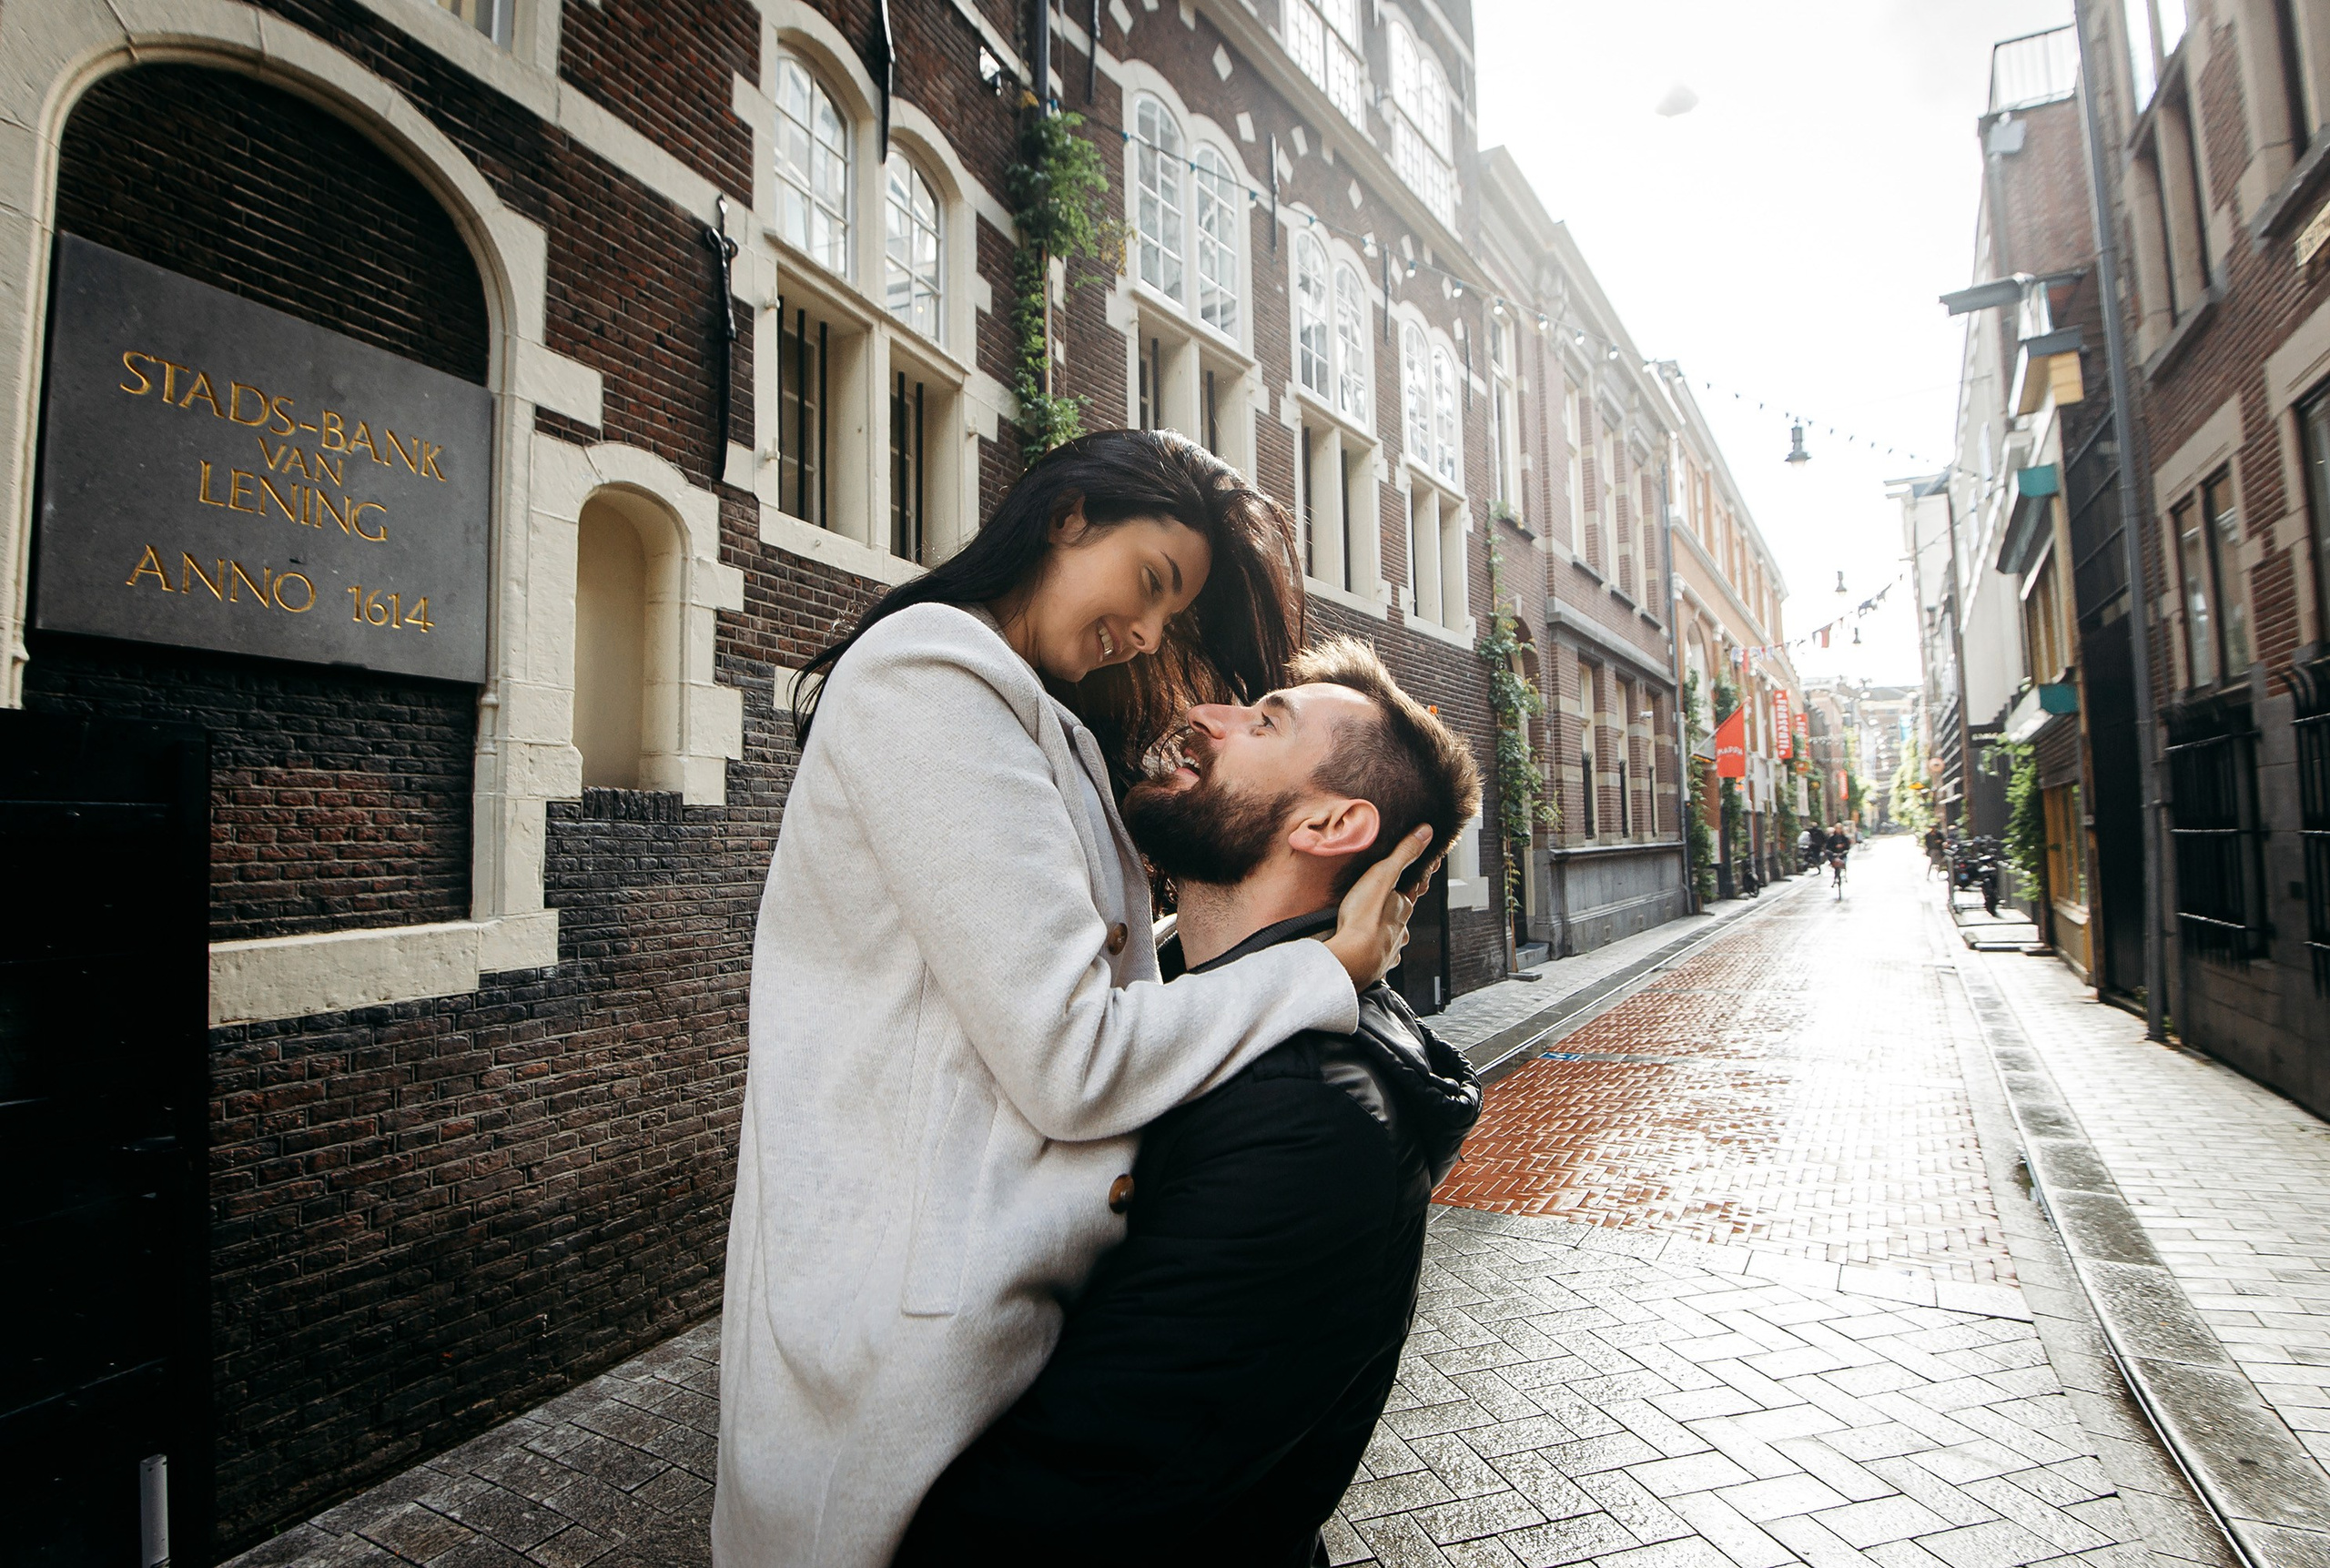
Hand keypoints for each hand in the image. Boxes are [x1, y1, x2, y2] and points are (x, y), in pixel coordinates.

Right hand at [1323, 825, 1434, 990]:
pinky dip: (1382, 950)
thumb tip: (1427, 832)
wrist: (1352, 960)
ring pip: (1396, 934)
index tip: (1431, 863)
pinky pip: (1383, 954)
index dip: (1423, 873)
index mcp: (1403, 905)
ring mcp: (1391, 947)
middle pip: (1405, 911)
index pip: (1417, 885)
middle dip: (1403, 902)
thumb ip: (1404, 854)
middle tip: (1401, 895)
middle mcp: (1401, 927)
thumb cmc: (1364, 919)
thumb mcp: (1383, 876)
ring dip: (1393, 928)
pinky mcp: (1378, 963)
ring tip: (1383, 924)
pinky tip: (1376, 950)